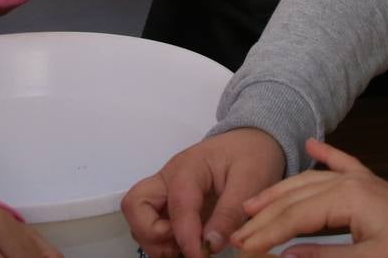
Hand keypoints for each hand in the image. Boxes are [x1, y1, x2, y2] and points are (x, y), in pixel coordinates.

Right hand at [121, 128, 284, 257]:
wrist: (252, 140)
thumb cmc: (252, 155)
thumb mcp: (251, 180)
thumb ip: (230, 212)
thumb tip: (210, 245)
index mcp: (189, 168)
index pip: (177, 206)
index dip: (186, 237)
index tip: (201, 257)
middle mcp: (168, 178)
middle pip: (135, 205)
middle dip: (152, 234)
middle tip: (182, 246)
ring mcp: (166, 190)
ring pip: (138, 217)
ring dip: (155, 240)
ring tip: (189, 248)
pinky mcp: (170, 202)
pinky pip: (152, 222)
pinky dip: (162, 240)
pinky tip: (188, 245)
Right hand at [232, 140, 387, 257]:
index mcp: (349, 198)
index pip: (293, 217)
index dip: (263, 235)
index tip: (239, 248)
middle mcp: (352, 184)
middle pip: (295, 198)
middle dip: (263, 216)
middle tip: (236, 235)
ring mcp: (364, 184)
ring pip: (311, 183)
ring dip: (281, 193)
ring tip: (254, 204)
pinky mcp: (376, 189)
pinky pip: (344, 166)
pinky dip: (326, 155)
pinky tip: (311, 146)